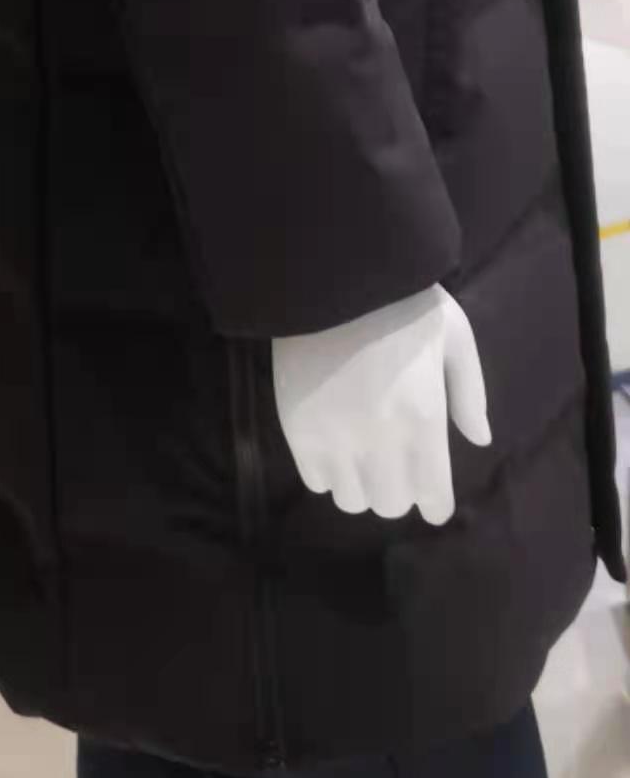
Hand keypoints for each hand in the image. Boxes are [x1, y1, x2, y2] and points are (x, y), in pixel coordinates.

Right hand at [271, 285, 490, 527]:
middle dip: (400, 492)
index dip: (436, 503)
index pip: (433, 497)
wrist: (333, 271)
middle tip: (398, 466)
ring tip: (363, 455)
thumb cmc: (404, 299)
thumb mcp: (455, 336)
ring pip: (351, 500)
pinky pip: (315, 481)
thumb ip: (470, 394)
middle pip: (391, 505)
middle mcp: (379, 439)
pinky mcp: (297, 429)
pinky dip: (328, 472)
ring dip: (362, 485)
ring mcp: (334, 436)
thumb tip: (479, 440)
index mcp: (423, 418)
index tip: (433, 496)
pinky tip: (335, 444)